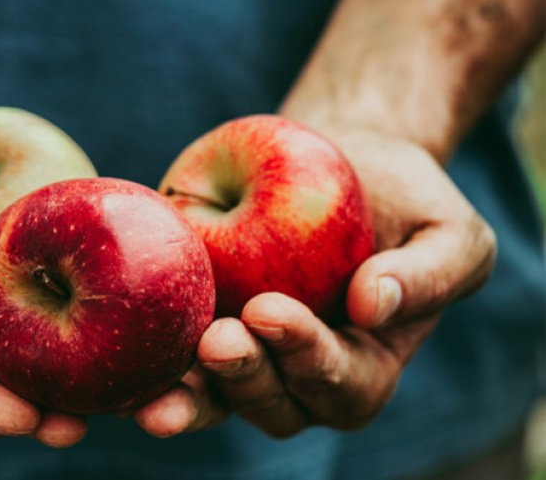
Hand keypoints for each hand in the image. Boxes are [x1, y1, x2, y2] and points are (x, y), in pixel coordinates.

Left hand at [135, 129, 495, 437]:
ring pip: (213, 399)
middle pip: (272, 405)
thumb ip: (431, 274)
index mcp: (362, 366)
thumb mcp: (447, 230)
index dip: (306, 357)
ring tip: (156, 389)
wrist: (335, 160)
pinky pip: (167, 359)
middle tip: (217, 340)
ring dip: (186, 397)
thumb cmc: (401, 200)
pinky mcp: (195, 325)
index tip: (272, 312)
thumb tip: (373, 306)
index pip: (339, 383)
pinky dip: (143, 366)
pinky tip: (118, 359)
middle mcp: (297, 375)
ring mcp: (243, 356)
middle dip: (243, 380)